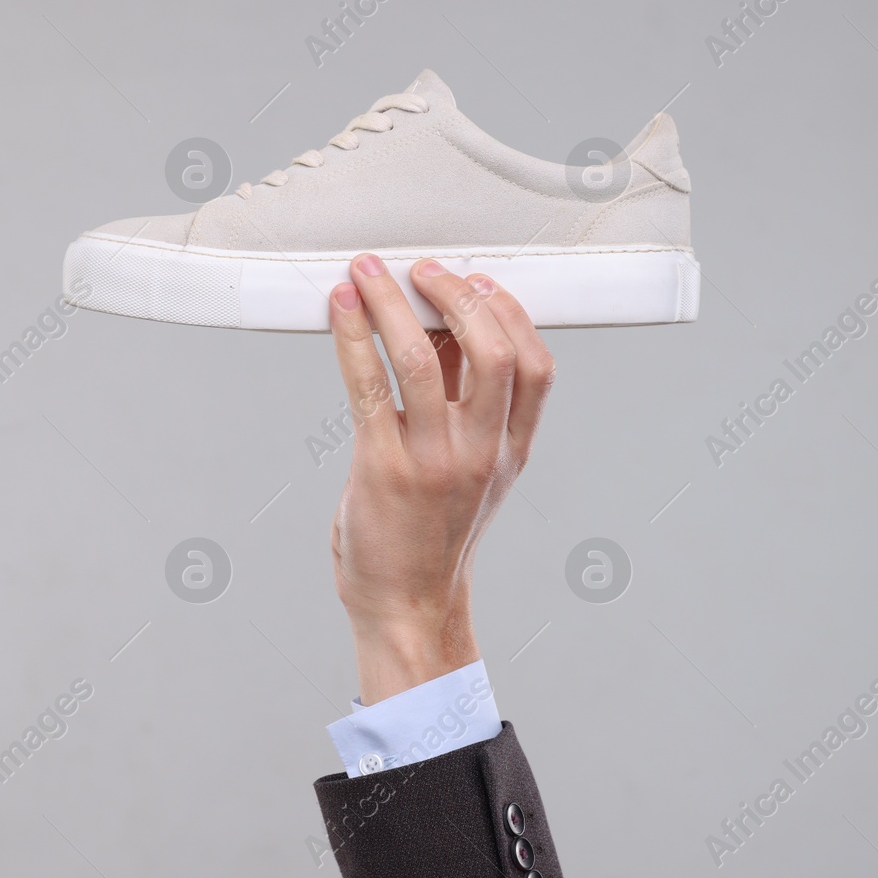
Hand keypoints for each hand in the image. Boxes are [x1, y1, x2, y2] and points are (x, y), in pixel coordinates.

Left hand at [327, 254, 555, 704]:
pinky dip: (353, 337)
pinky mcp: (383, 469)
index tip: (478, 280)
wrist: (407, 607)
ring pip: (424, 358)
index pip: (537, 367)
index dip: (510, 312)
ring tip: (368, 272)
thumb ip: (463, 405)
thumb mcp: (472, 470)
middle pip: (493, 352)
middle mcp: (481, 453)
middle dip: (457, 296)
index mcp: (512, 451)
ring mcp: (434, 461)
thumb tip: (441, 328)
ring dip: (392, 304)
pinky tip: (341, 308)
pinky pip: (369, 385)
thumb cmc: (432, 533)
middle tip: (422, 269)